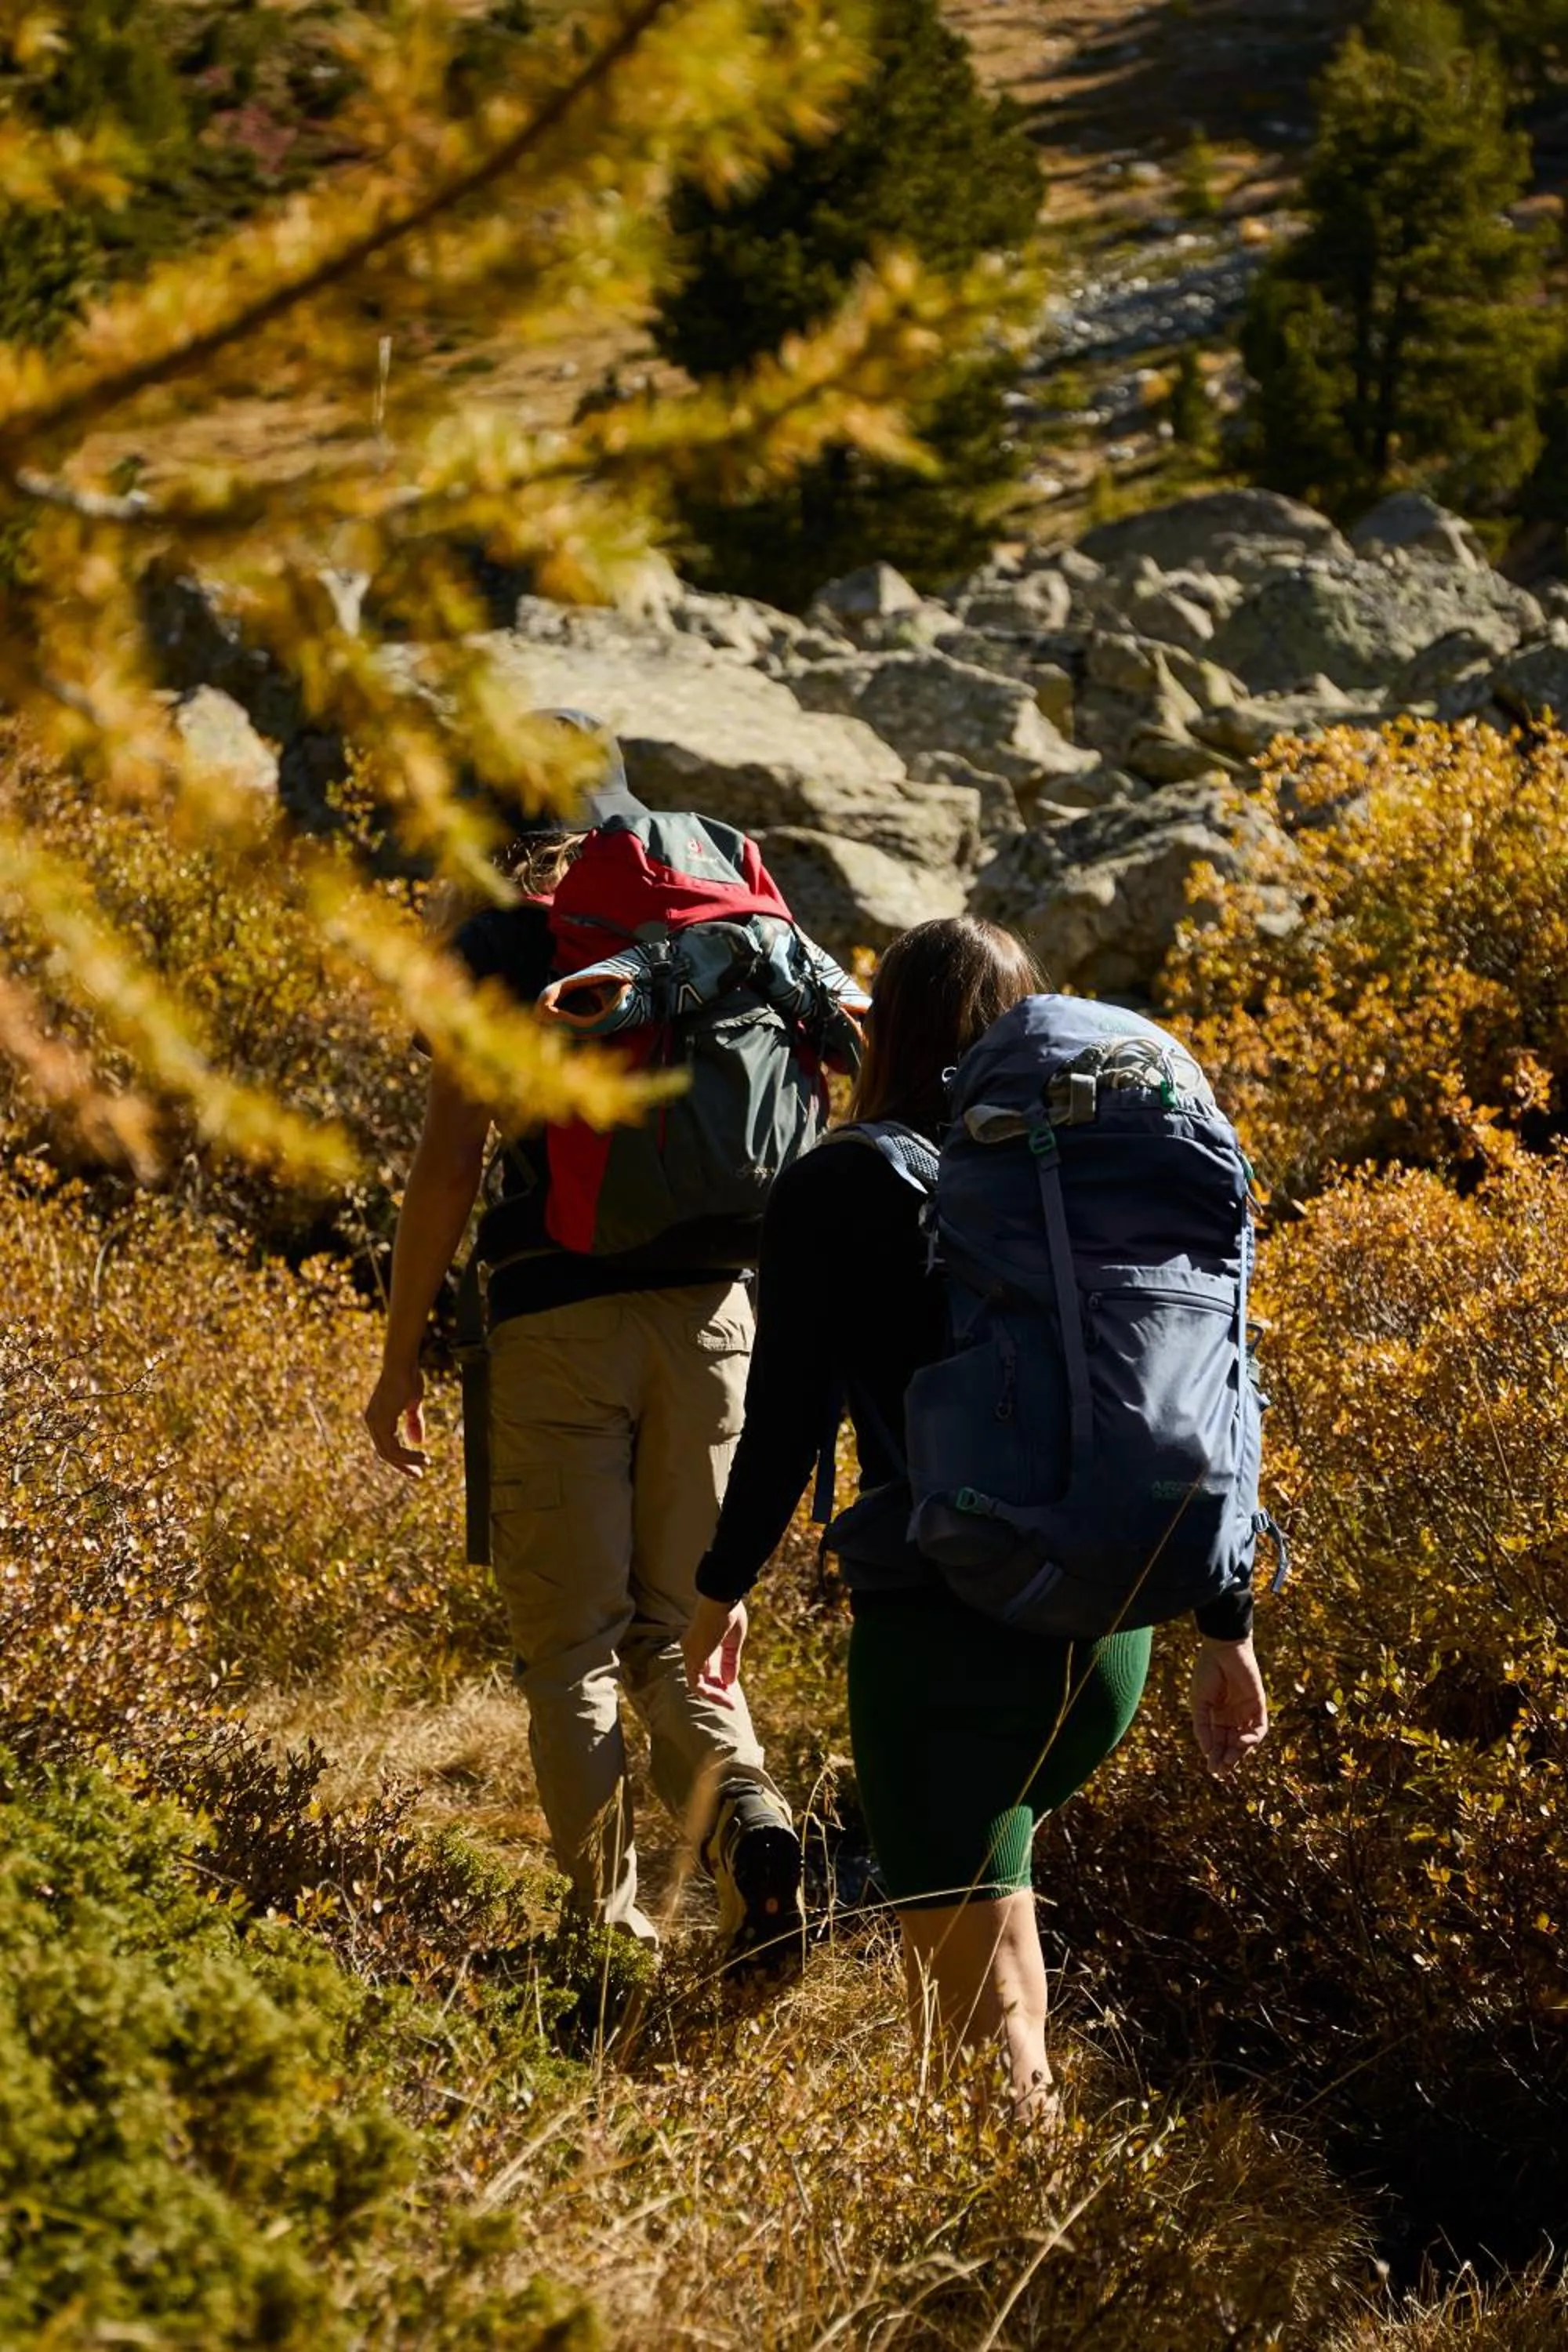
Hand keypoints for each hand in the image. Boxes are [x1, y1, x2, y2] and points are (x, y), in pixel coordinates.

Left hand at [364, 1360, 426, 1476]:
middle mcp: (372, 1422)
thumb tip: (418, 1441)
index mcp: (377, 1418)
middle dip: (403, 1465)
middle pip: (385, 1453)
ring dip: (408, 1462)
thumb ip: (413, 1422)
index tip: (419, 1465)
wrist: (402, 1365)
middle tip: (419, 1475)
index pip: (387, 1445)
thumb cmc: (408, 1379)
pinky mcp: (381, 1422)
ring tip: (425, 1464)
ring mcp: (375, 1423)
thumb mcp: (413, 1404)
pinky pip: (393, 1447)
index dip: (402, 1457)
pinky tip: (422, 1456)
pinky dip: (408, 1455)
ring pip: (389, 1453)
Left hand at [682, 1595, 747, 1709]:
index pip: (706, 1667)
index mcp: (700, 1641)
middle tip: (731, 1700)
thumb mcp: (733, 1641)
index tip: (732, 1688)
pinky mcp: (693, 1658)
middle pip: (701, 1677)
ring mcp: (690, 1654)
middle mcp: (691, 1649)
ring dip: (714, 1695)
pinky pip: (696, 1685)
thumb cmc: (729, 1612)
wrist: (722, 1598)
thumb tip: (729, 1682)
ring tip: (730, 1702)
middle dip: (716, 1691)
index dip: (719, 1680)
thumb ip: (730, 1661)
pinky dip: (710, 1693)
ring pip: (697, 1684)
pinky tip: (725, 1696)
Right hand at [1190, 1635, 1268, 1774]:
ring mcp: (1246, 1712)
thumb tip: (1207, 1752)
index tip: (1211, 1769)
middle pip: (1231, 1744)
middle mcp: (1233, 1716)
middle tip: (1220, 1771)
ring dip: (1238, 1753)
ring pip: (1246, 1741)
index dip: (1215, 1756)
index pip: (1218, 1741)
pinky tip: (1240, 1741)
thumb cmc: (1207, 1673)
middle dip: (1227, 1759)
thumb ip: (1202, 1727)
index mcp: (1216, 1716)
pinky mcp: (1258, 1706)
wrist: (1222, 1650)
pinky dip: (1251, 1739)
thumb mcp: (1199, 1703)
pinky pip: (1258, 1728)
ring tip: (1228, 1762)